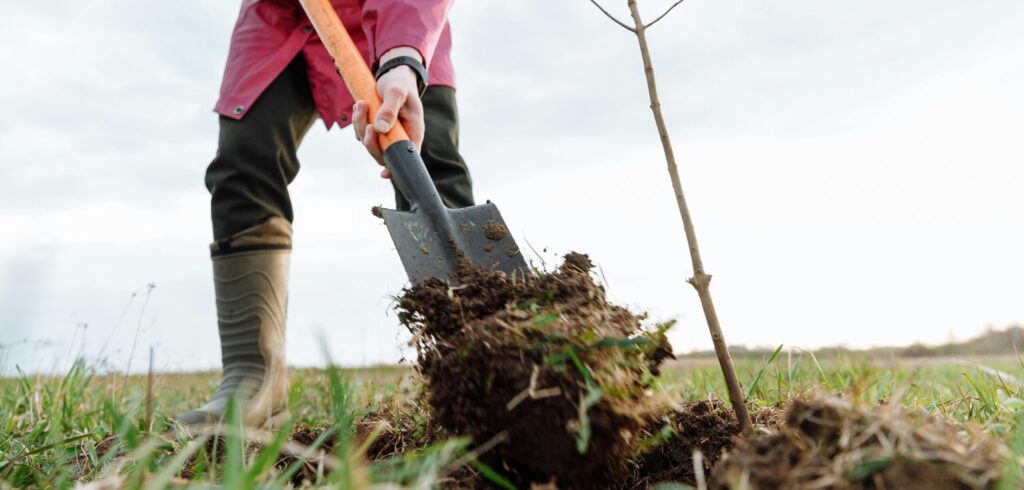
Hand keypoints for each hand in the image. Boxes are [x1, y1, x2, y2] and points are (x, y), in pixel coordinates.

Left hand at [352, 47, 424, 178]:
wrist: (394, 74)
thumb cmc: (400, 84)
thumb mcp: (397, 92)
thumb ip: (390, 109)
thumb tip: (380, 129)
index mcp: (413, 132)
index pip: (407, 157)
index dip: (396, 168)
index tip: (384, 173)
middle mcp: (400, 137)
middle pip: (383, 154)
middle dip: (370, 141)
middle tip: (366, 122)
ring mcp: (387, 134)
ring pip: (370, 143)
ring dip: (361, 125)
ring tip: (360, 104)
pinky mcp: (376, 129)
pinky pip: (362, 133)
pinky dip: (358, 121)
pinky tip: (360, 106)